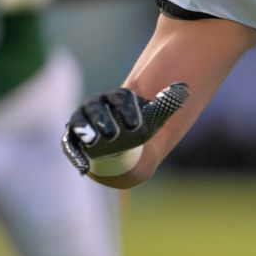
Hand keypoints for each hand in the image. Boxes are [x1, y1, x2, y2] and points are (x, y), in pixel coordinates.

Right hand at [61, 83, 189, 175]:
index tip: (137, 125)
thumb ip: (166, 103)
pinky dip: (76, 155)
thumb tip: (185, 88)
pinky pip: (70, 145)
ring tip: (94, 142)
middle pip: (96, 108)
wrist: (122, 145)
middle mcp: (96, 106)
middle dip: (103, 119)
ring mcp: (82, 122)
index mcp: (116, 97)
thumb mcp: (153, 117)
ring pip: (80, 123)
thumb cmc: (137, 127)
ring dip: (85, 131)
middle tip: (112, 134)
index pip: (120, 98)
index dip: (126, 109)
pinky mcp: (74, 140)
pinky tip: (84, 168)